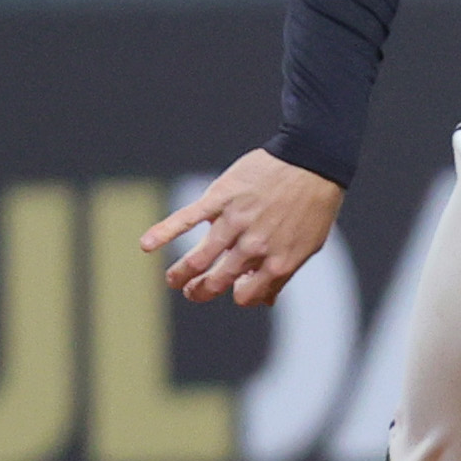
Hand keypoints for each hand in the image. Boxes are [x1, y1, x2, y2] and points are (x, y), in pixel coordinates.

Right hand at [142, 149, 344, 308]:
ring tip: (173, 279)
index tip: (234, 285)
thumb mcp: (308, 244)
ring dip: (180, 274)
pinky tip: (146, 244)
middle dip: (199, 291)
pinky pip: (188, 218)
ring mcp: (235, 222)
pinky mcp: (221, 198)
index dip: (237, 294)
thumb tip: (265, 303)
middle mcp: (254, 246)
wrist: (313, 158)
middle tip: (191, 290)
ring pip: (197, 259)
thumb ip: (283, 274)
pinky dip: (164, 232)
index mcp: (277, 261)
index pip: (244, 295)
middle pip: (215, 281)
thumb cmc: (314, 203)